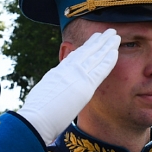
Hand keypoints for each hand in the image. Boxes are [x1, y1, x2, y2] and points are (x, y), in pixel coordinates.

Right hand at [18, 29, 120, 144]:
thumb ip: (52, 90)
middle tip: (106, 32)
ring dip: (106, 45)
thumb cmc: (35, 115)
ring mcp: (76, 76)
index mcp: (57, 74)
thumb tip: (52, 92)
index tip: (92, 41)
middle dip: (97, 41)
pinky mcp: (85, 85)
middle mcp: (67, 71)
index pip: (74, 58)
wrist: (36, 119)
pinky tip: (115, 51)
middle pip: (86, 52)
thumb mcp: (42, 96)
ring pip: (95, 56)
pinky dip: (108, 60)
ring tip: (114, 34)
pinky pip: (100, 69)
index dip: (85, 48)